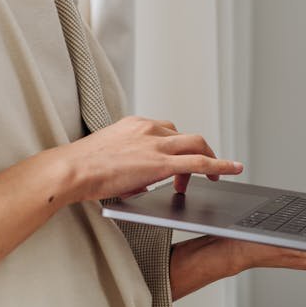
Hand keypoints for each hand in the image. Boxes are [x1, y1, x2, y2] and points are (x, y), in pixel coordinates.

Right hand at [57, 115, 243, 202]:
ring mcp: (156, 144)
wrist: (72, 169)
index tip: (176, 159)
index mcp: (135, 124)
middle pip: (184, 136)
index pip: (166, 130)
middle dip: (195, 152)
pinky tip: (232, 170)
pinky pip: (199, 162)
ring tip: (214, 177)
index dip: (176, 146)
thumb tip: (140, 182)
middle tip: (192, 174)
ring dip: (208, 159)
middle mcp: (148, 128)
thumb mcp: (108, 156)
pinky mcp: (160, 162)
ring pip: (196, 144)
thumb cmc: (82, 168)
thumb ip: (128, 163)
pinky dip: (220, 165)